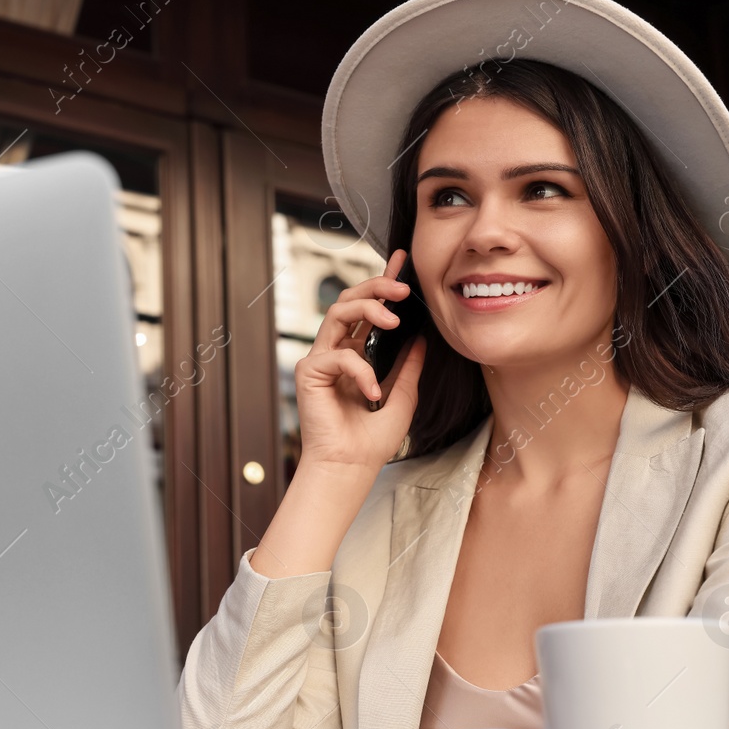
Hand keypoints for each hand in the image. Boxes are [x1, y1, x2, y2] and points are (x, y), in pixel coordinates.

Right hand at [293, 249, 427, 472]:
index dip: (382, 282)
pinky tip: (373, 393)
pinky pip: (338, 355)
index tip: (401, 261)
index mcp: (356, 354)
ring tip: (393, 321)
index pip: (368, 310)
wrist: (351, 467)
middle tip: (403, 289)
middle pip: (349, 301)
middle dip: (376, 287)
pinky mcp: (308, 372)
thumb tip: (421, 336)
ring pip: (337, 312)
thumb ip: (409, 365)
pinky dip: (361, 370)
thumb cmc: (372, 439)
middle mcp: (336, 351)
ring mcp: (319, 359)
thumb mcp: (404, 395)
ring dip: (368, 310)